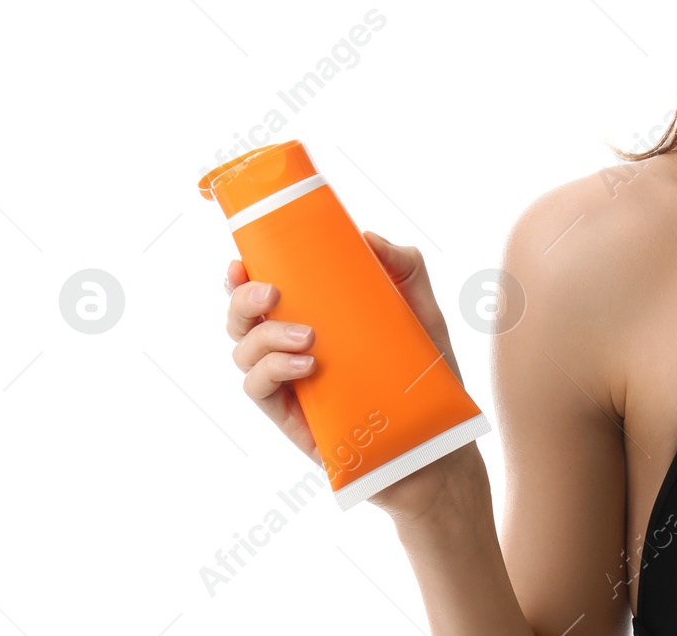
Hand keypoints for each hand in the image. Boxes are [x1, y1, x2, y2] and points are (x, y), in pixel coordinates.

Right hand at [224, 232, 482, 521]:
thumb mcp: (422, 310)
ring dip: (265, 336)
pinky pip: (259, 390)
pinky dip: (273, 370)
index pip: (264, 292)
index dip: (242, 275)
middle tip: (273, 292)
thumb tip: (365, 237)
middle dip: (242, 299)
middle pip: (241, 320)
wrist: (435, 438)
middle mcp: (291, 349)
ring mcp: (288, 384)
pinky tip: (306, 365)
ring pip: (244, 353)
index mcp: (313, 318)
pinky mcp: (290, 417)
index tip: (243, 258)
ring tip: (309, 336)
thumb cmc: (424, 374)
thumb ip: (405, 266)